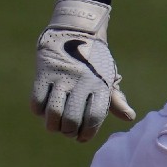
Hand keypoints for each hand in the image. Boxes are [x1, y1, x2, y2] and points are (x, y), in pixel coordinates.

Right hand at [30, 0, 135, 141]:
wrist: (76, 29)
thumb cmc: (93, 59)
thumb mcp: (107, 75)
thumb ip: (115, 99)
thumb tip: (129, 117)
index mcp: (100, 84)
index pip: (94, 118)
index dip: (87, 133)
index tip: (82, 137)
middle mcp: (82, 81)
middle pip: (72, 120)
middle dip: (69, 132)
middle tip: (68, 131)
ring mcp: (61, 77)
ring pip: (53, 113)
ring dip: (53, 125)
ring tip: (55, 125)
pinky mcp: (43, 72)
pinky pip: (37, 101)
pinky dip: (39, 111)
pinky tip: (44, 109)